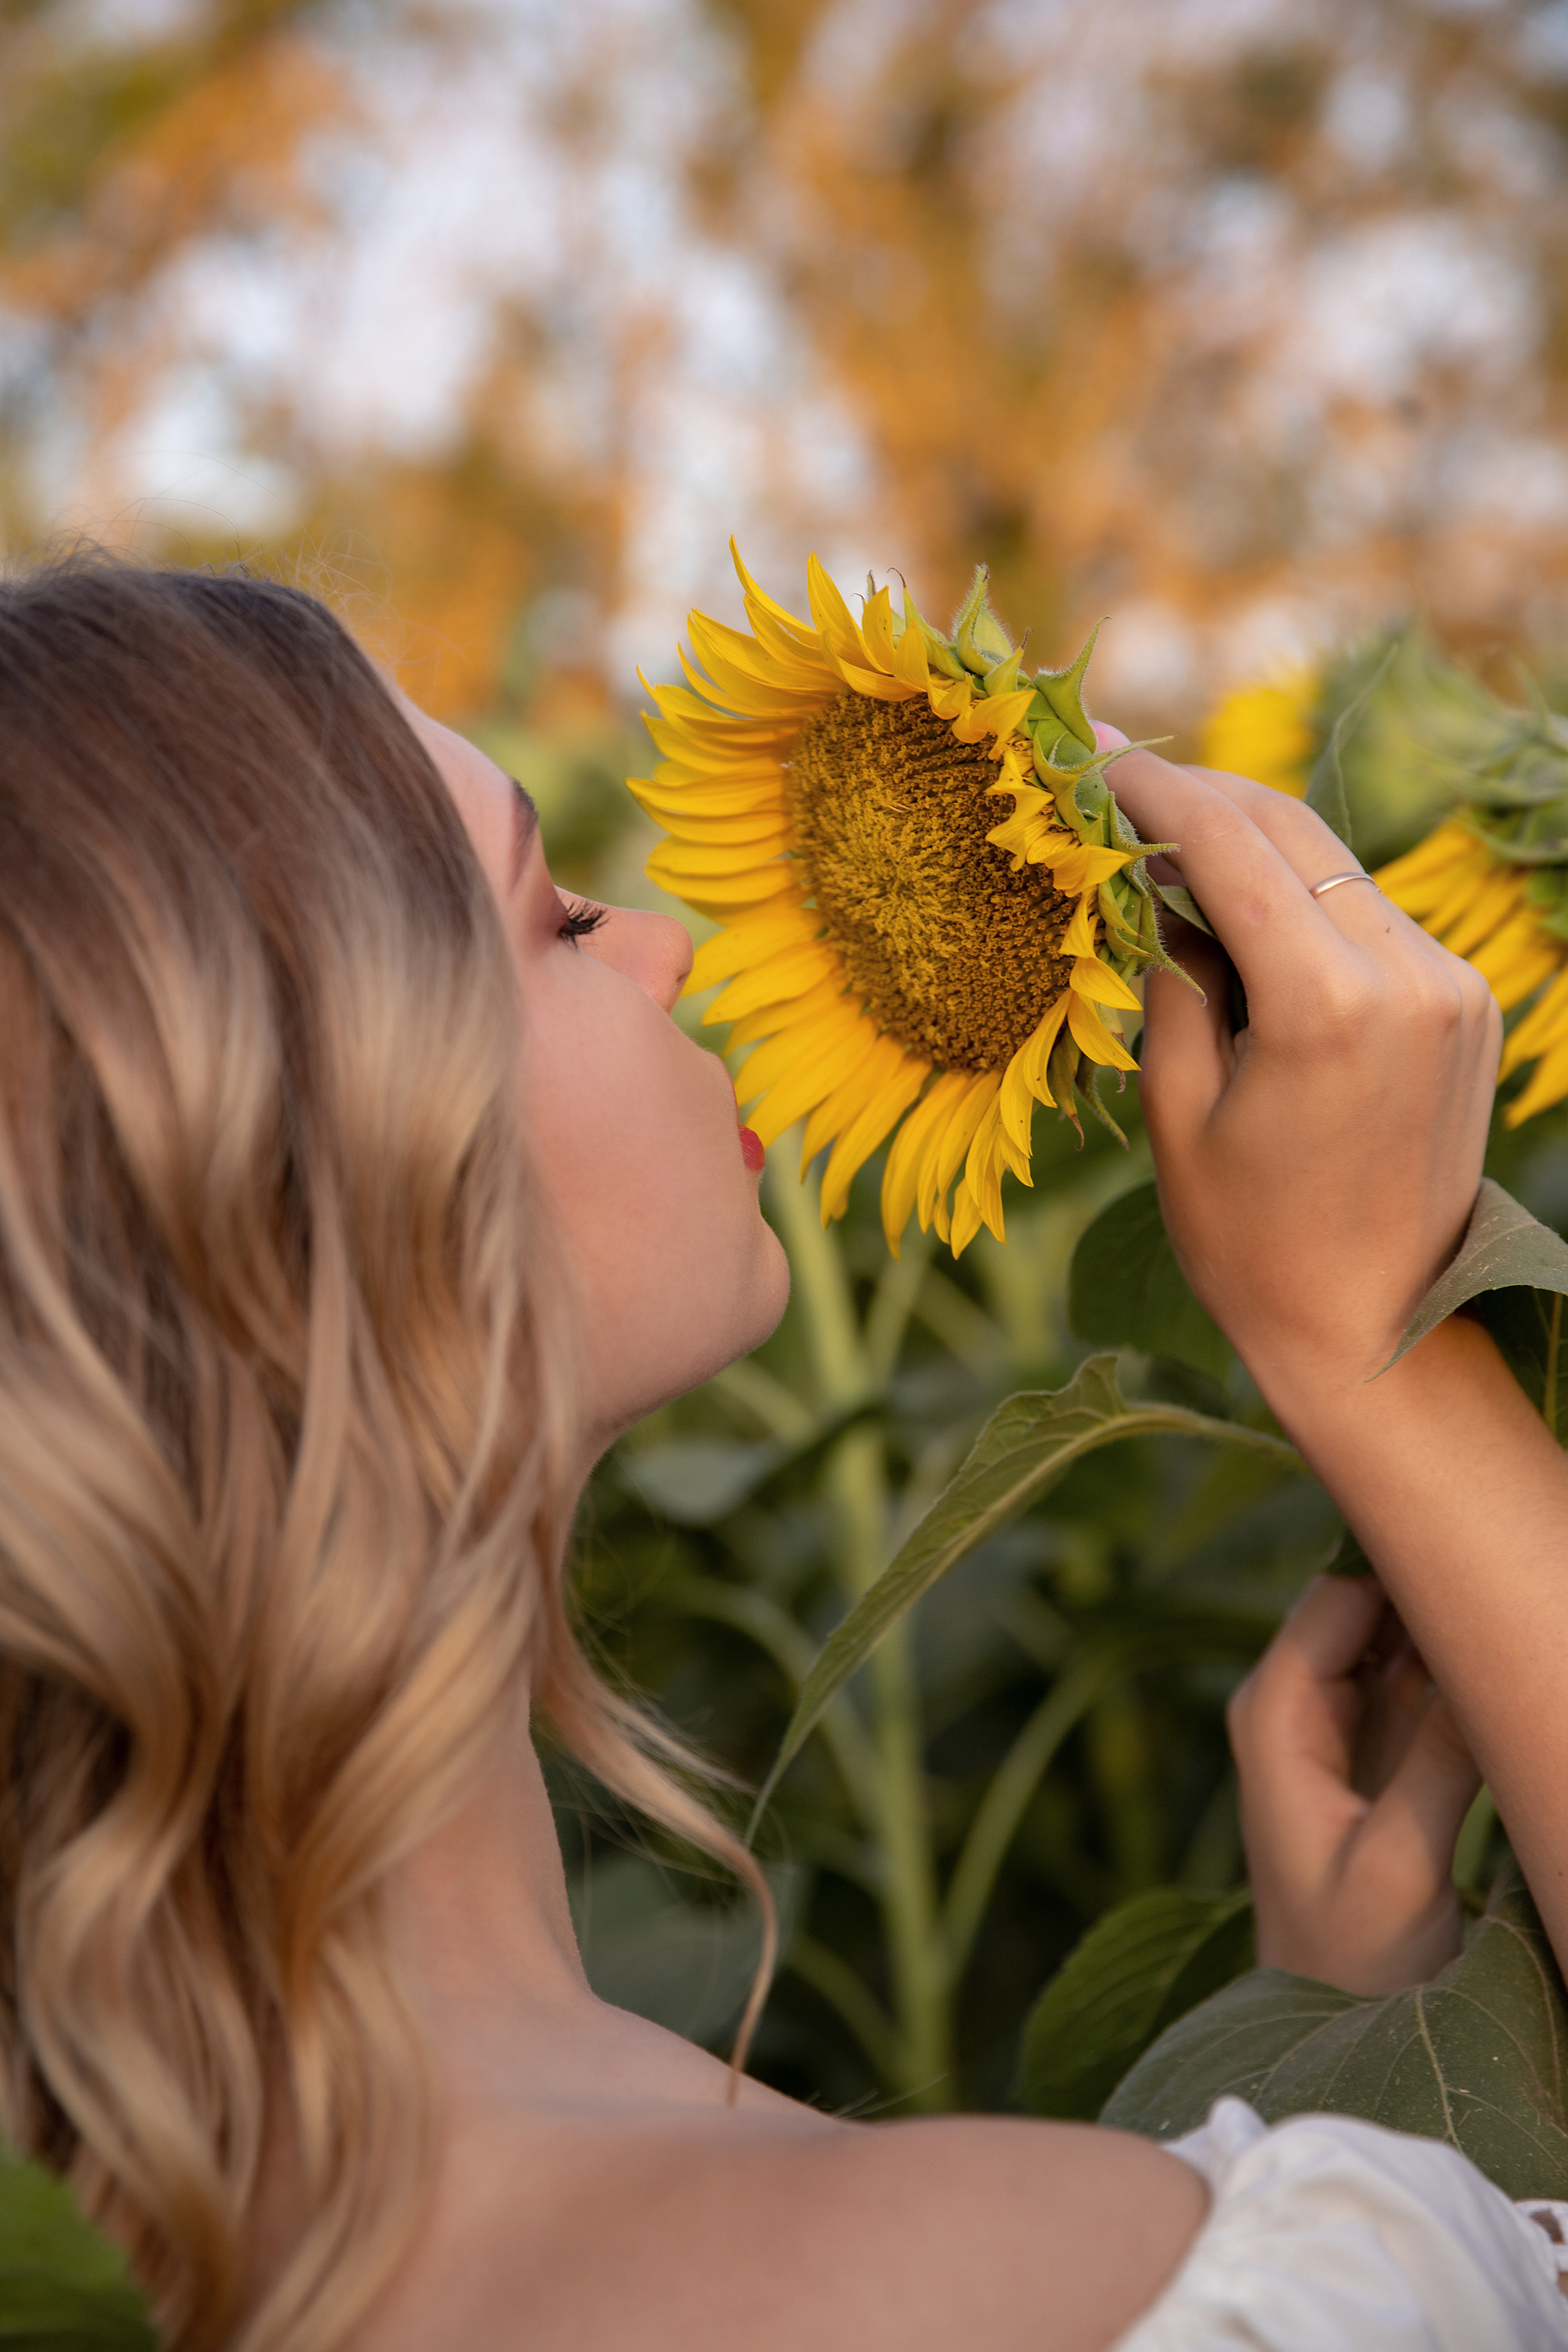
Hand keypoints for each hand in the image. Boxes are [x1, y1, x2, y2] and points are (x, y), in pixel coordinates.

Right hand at [1098, 734, 1500, 1410]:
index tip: (1092, 753)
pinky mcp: (1465, 1002)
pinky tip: (1241, 909)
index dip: (1155, 788)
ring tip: (1167, 840)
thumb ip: (1168, 981)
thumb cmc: (1250, 1245)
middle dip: (1199, 794)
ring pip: (1333, 865)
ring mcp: (1450, 985)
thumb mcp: (1178, 1113)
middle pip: (1291, 831)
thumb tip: (1153, 886)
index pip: (1232, 845)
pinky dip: (1301, 896)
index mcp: (1329, 1007)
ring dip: (1250, 841)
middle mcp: (1408, 976)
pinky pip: (1368, 916)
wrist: (1374, 1330)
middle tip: (1119, 774)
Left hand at [1230, 1574, 1480, 1994]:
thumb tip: (1486, 1661)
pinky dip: (1460, 1664)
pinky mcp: (1381, 1749)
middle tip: (1514, 1572)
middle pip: (1368, 1598)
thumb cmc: (1350, 1965)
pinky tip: (1507, 1659)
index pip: (1339, 1592)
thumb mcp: (1399, 1866)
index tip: (1481, 1535)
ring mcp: (1337, 1722)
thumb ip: (1441, 1762)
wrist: (1338, 2034)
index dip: (1404, 1555)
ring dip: (1452, 1622)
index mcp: (1274, 1715)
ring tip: (1519, 1611)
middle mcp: (1293, 1702)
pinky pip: (1423, 1677)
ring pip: (1400, 1633)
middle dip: (1435, 1581)